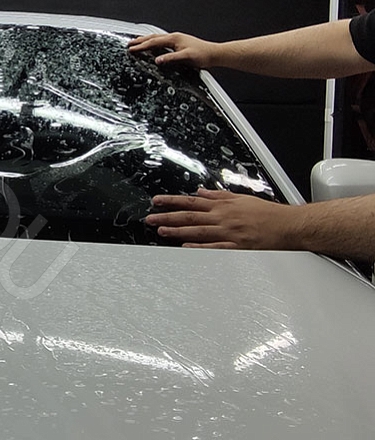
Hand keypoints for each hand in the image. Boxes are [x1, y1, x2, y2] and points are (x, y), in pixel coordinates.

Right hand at [127, 32, 219, 68]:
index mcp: (174, 38)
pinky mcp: (179, 43)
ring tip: (137, 42)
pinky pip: (162, 41)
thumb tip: (157, 60)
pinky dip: (153, 43)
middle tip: (130, 44)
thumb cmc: (203, 55)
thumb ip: (170, 58)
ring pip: (157, 38)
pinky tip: (153, 46)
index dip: (141, 46)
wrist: (214, 54)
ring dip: (146, 40)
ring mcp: (176, 39)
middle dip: (140, 41)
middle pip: (153, 37)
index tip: (132, 48)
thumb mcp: (186, 57)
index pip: (153, 42)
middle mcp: (174, 37)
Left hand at [144, 188, 300, 249]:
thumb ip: (218, 195)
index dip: (172, 201)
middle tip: (150, 218)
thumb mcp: (241, 198)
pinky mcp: (237, 247)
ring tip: (161, 231)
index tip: (156, 201)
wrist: (289, 226)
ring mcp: (229, 233)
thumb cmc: (267, 213)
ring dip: (178, 231)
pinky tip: (186, 248)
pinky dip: (200, 248)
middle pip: (190, 216)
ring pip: (198, 231)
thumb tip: (201, 191)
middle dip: (167, 217)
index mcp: (223, 206)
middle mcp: (223, 218)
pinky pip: (215, 248)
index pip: (191, 201)